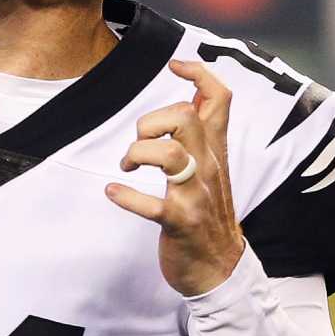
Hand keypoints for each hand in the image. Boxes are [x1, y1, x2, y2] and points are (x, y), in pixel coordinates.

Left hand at [107, 60, 245, 295]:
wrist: (221, 269)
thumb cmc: (209, 214)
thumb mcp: (212, 168)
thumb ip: (205, 134)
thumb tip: (197, 95)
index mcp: (215, 152)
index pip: (220, 99)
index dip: (198, 73)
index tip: (174, 66)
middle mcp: (209, 167)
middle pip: (185, 117)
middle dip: (150, 122)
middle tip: (139, 145)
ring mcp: (196, 195)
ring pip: (170, 153)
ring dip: (137, 154)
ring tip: (128, 167)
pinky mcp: (180, 222)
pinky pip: (152, 205)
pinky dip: (126, 197)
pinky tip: (113, 193)